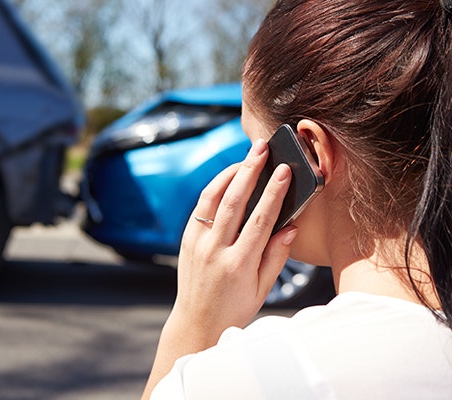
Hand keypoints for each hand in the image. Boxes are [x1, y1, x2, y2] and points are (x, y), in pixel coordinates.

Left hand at [141, 139, 296, 399]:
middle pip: (233, 201)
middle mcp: (215, 251)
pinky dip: (214, 189)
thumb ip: (276, 257)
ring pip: (212, 199)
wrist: (196, 322)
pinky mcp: (186, 240)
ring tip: (246, 157)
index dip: (274, 192)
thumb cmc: (234, 308)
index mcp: (239, 265)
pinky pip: (201, 207)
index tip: (285, 170)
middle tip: (261, 147)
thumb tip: (291, 226)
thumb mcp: (262, 289)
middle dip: (250, 170)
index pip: (260, 220)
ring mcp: (197, 244)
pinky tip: (228, 178)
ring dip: (229, 173)